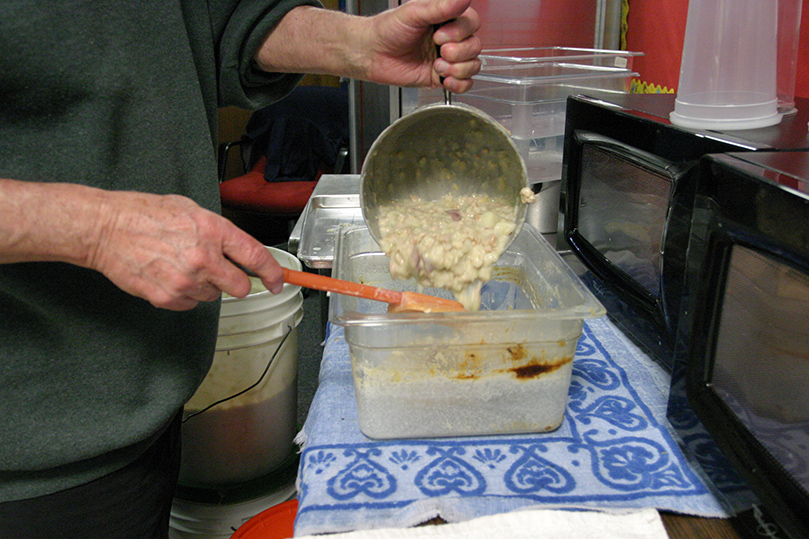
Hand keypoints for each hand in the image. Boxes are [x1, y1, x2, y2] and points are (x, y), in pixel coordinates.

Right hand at [0, 178, 283, 310]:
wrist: (106, 229)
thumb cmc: (146, 214)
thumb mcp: (191, 210)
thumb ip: (219, 232)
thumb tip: (242, 252)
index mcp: (213, 230)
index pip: (255, 257)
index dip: (273, 273)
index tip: (279, 282)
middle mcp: (204, 258)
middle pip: (239, 287)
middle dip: (236, 283)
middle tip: (220, 273)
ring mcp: (186, 281)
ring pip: (213, 296)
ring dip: (205, 286)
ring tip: (181, 266)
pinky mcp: (168, 297)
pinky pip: (190, 304)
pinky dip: (185, 295)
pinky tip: (169, 276)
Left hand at [364, 0, 482, 92]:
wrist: (372, 54)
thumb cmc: (387, 30)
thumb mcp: (414, 13)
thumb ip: (440, 7)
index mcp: (446, 18)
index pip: (472, 23)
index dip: (460, 32)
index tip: (439, 34)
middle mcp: (450, 38)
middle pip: (475, 46)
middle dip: (458, 52)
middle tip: (438, 50)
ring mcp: (446, 59)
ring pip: (473, 65)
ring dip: (457, 68)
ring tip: (436, 65)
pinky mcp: (441, 77)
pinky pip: (465, 83)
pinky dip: (459, 84)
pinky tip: (444, 79)